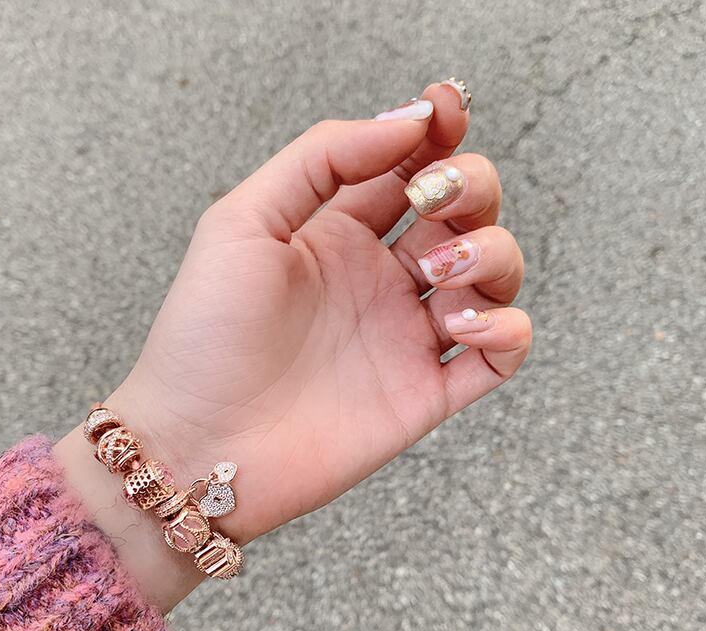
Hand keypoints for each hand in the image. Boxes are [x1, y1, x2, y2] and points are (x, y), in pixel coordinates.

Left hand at [56, 82, 530, 610]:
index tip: (447, 112)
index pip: (411, 166)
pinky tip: (459, 323)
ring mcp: (407, 335)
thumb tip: (409, 122)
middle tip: (432, 202)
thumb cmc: (204, 335)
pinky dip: (505, 328)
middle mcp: (381, 279)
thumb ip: (322, 159)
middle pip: (467, 210)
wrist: (200, 443)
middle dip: (472, 187)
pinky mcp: (426, 393)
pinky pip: (501, 353)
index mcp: (338, 233)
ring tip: (436, 273)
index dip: (441, 131)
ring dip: (490, 254)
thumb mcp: (242, 221)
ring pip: (495, 273)